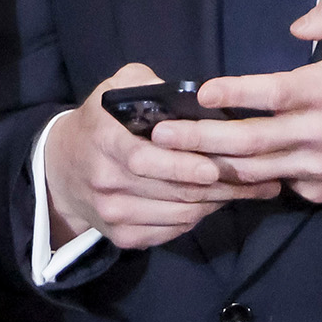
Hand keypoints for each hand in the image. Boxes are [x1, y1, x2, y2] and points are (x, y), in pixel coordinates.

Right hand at [43, 63, 281, 249]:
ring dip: (219, 203)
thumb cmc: (100, 122)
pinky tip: (220, 202)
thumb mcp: (114, 89)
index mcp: (103, 141)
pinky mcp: (123, 237)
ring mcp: (113, 214)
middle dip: (221, 185)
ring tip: (252, 189)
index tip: (215, 166)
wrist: (61, 169)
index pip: (144, 159)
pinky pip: (172, 231)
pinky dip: (199, 218)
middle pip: (172, 191)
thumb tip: (191, 94)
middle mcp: (106, 182)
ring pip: (178, 214)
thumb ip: (148, 84)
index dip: (182, 165)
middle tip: (261, 177)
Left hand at [151, 0, 321, 214]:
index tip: (203, 93)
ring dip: (212, 165)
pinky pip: (278, 185)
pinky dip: (249, 180)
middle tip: (160, 135)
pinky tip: (219, 174)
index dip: (234, 94)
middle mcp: (317, 133)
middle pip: (248, 140)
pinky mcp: (321, 192)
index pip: (271, 93)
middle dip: (199, 139)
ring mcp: (318, 167)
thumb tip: (295, 24)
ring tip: (172, 158)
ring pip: (254, 170)